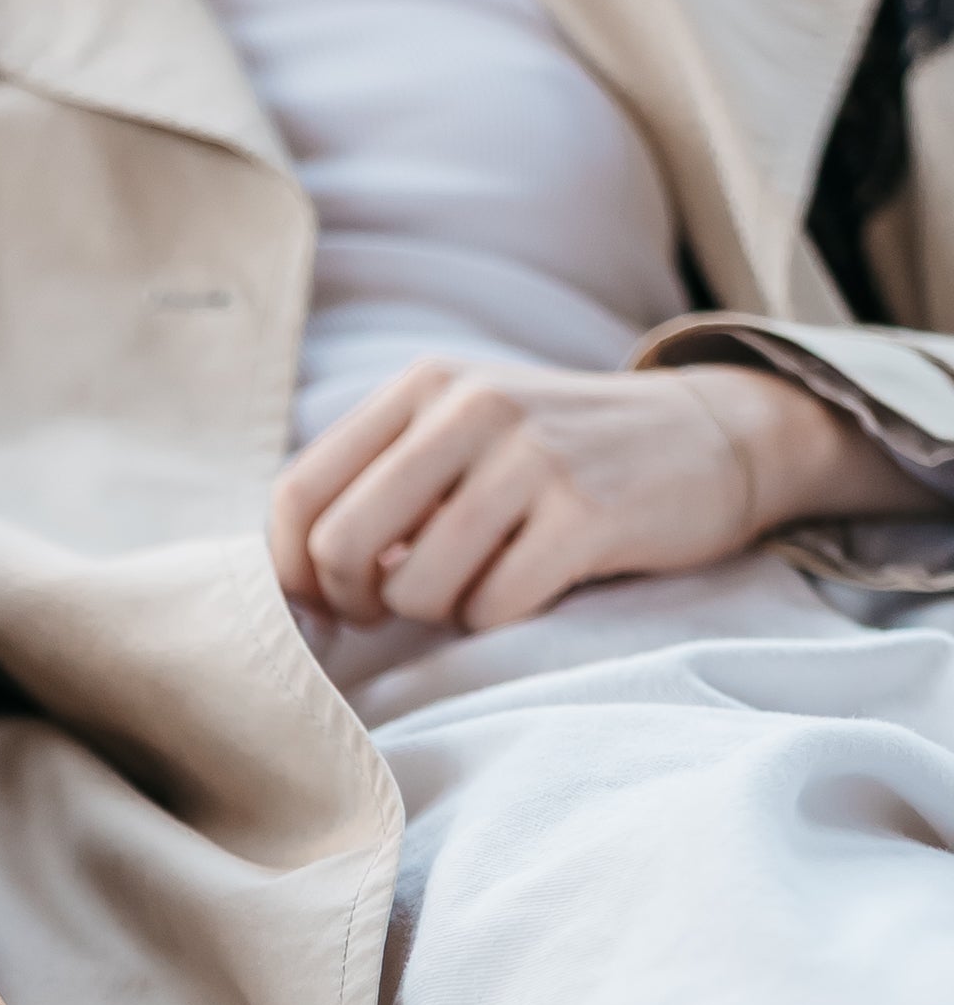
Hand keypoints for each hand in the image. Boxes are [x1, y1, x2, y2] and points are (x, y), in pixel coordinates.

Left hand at [269, 355, 925, 634]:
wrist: (710, 438)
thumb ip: (382, 481)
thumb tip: (298, 575)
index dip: (293, 568)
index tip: (325, 599)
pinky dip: (496, 619)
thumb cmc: (562, 458)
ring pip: (415, 588)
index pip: (298, 491)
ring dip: (435, 613)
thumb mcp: (464, 434)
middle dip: (356, 601)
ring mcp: (530, 457)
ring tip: (476, 585)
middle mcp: (470, 407)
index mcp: (425, 385)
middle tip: (393, 608)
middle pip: (340, 545)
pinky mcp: (585, 513)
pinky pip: (490, 607)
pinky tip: (529, 586)